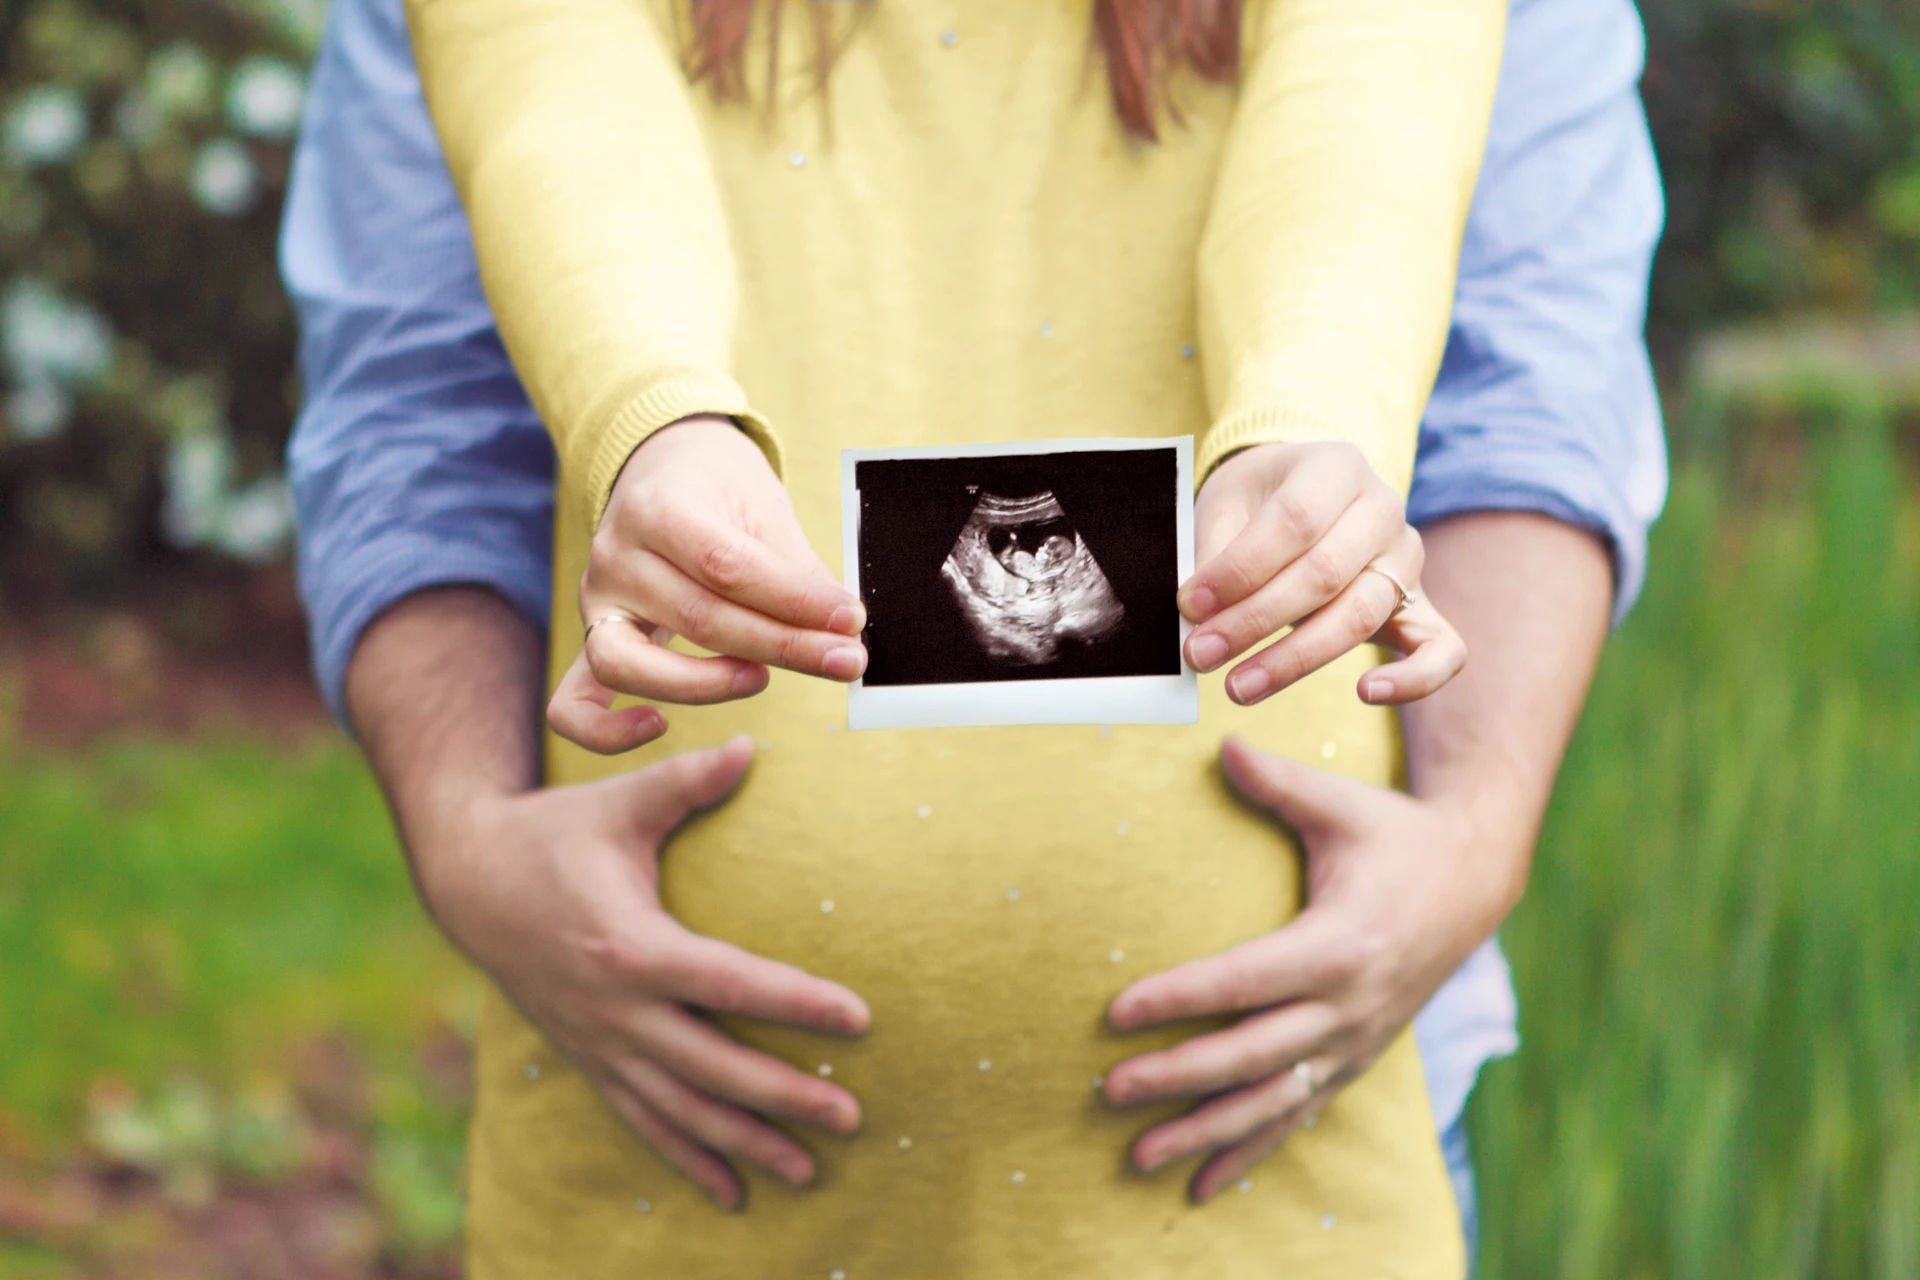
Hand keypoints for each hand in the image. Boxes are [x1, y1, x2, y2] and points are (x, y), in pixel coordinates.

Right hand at [419, 737, 869, 1209]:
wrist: (468, 880)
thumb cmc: (556, 833)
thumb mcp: (620, 803)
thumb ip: (688, 782)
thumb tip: (752, 746)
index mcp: (630, 945)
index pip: (728, 984)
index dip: (796, 1003)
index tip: (859, 1019)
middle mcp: (615, 1008)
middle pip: (712, 1066)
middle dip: (784, 1096)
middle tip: (853, 1115)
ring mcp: (600, 1043)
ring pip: (680, 1109)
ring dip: (745, 1143)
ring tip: (809, 1171)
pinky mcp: (589, 1059)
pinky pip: (643, 1121)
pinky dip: (688, 1158)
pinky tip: (735, 1194)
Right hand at [549, 416, 868, 752]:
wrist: (664, 466)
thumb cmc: (720, 490)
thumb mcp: (763, 511)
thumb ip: (795, 573)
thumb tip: (844, 631)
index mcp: (656, 507)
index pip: (728, 567)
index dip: (794, 600)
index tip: (851, 620)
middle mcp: (614, 556)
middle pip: (698, 618)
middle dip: (783, 646)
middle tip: (846, 660)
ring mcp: (595, 602)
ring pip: (634, 664)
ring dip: (708, 685)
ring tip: (764, 679)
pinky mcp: (592, 640)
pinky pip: (575, 702)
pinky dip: (607, 729)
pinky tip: (660, 726)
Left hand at [1101, 737, 1510, 1202]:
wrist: (1474, 880)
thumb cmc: (1392, 832)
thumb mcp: (1338, 805)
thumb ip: (1275, 783)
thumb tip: (1219, 744)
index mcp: (1339, 944)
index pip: (1244, 981)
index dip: (1179, 999)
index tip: (1116, 1011)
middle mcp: (1349, 1005)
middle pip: (1251, 1054)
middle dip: (1177, 1078)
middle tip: (1107, 1088)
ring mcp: (1355, 1042)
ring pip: (1271, 1101)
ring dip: (1204, 1133)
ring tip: (1136, 1157)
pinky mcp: (1356, 1061)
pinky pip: (1298, 1116)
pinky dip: (1249, 1152)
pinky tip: (1199, 1186)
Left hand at [1180, 443, 1465, 706]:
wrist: (1300, 494)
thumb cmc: (1257, 503)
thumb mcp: (1226, 505)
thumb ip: (1215, 554)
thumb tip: (1197, 616)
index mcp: (1336, 466)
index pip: (1294, 519)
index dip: (1240, 568)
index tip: (1190, 605)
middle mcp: (1382, 509)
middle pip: (1324, 574)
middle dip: (1254, 621)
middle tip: (1200, 654)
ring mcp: (1407, 560)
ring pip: (1360, 615)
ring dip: (1294, 660)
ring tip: (1238, 686)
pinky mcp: (1421, 607)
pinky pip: (1441, 649)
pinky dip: (1414, 678)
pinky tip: (1366, 693)